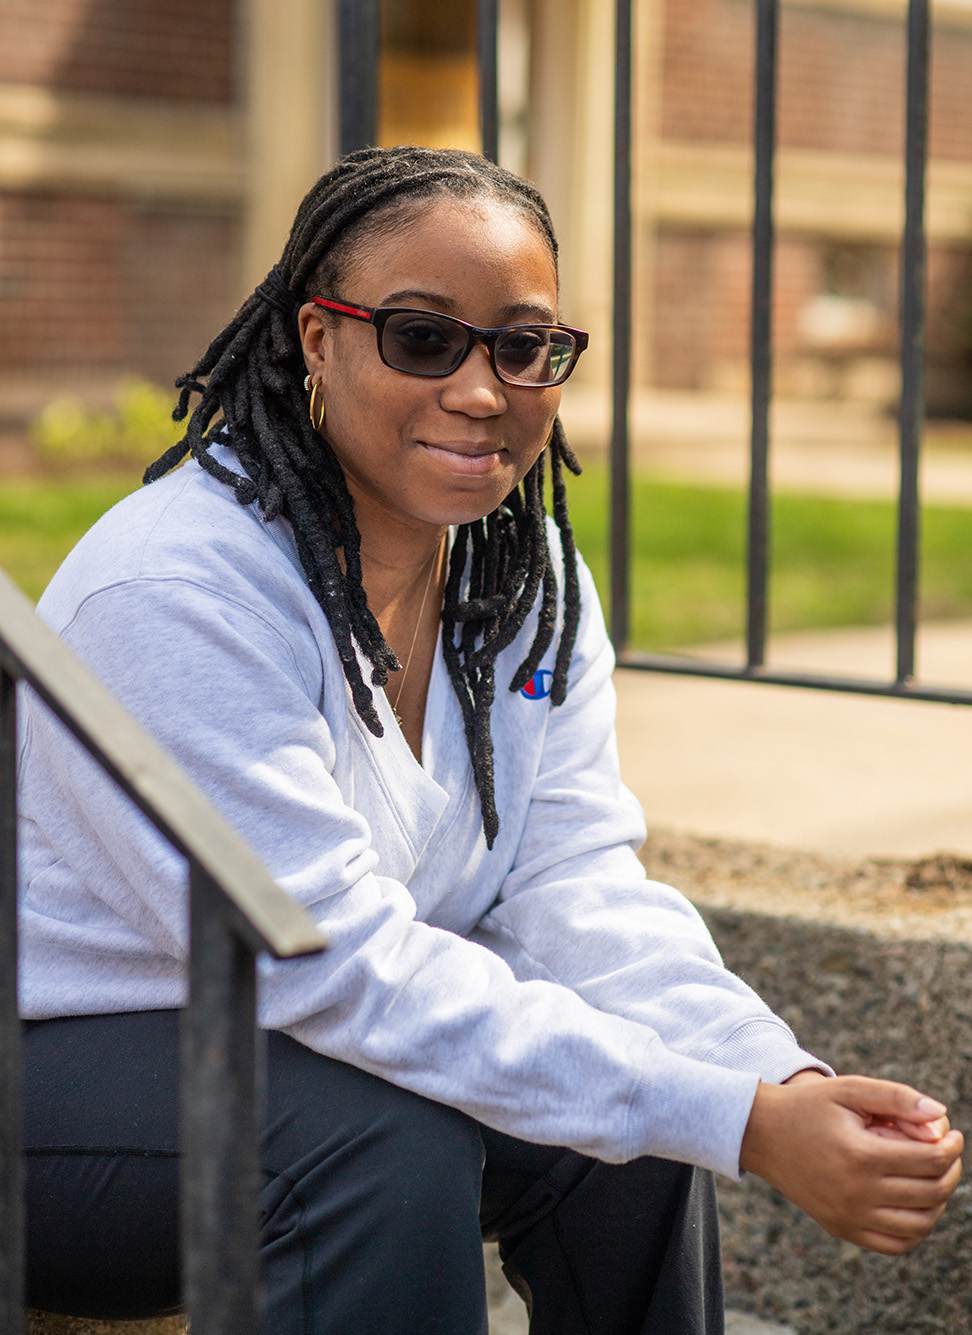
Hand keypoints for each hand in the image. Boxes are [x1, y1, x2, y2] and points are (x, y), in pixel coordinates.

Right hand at [739, 1073, 963, 1254]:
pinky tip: (913, 1201)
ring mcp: (848, 1217)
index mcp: (860, 1156)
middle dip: (950, 1170)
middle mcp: (856, 1193)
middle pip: (930, 1193)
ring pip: (919, 1224)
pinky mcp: (842, 1228)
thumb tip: (941, 1116)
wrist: (760, 1133)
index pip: (929, 1160)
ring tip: (933, 1176)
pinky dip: (916, 1228)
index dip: (951, 1146)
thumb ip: (896, 1097)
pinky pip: (895, 1244)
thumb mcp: (849, 1089)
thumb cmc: (807, 1106)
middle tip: (947, 1151)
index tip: (952, 1134)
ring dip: (938, 1201)